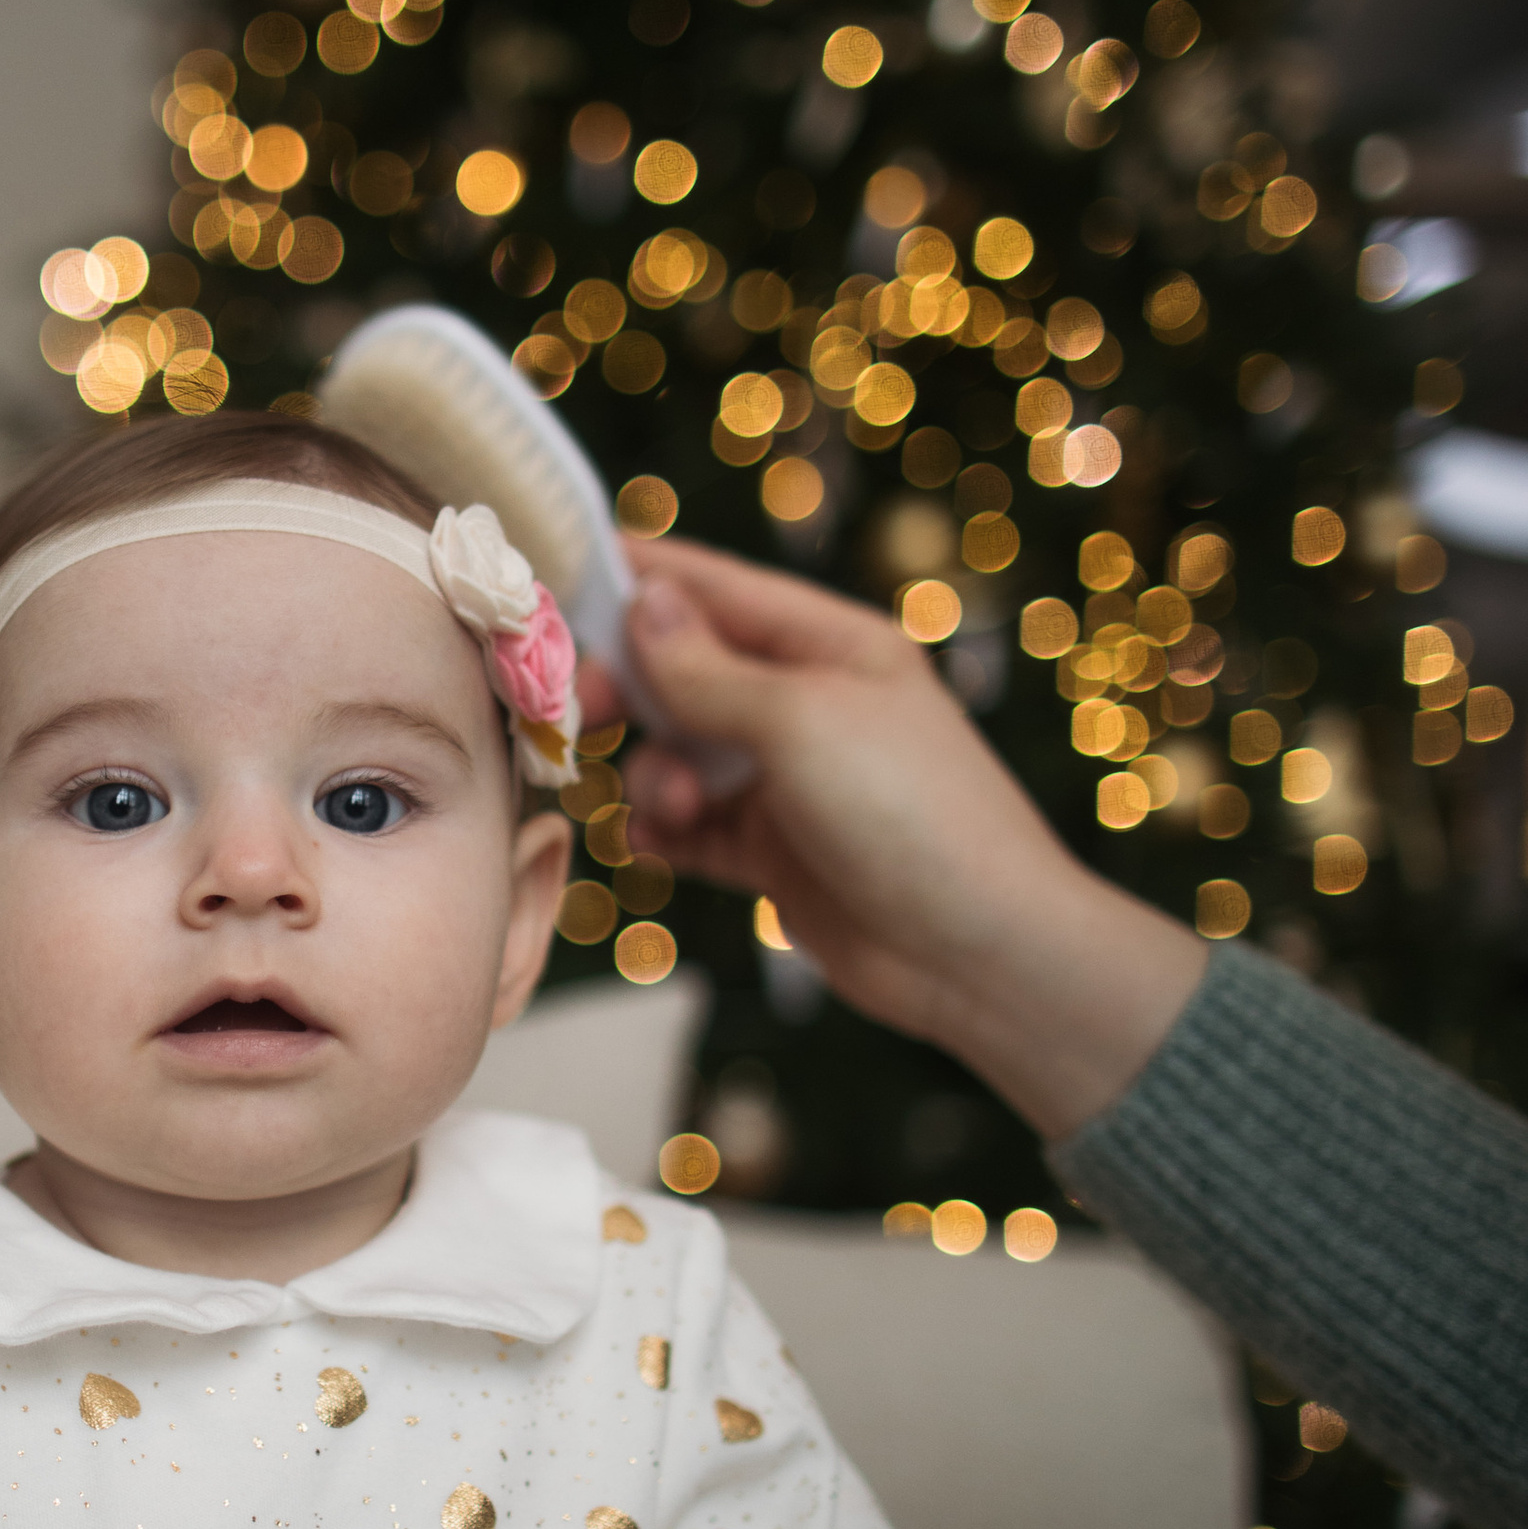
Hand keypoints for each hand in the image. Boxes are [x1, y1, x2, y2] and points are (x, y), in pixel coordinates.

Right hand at [593, 541, 1205, 1141]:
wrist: (976, 952)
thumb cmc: (910, 814)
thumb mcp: (799, 722)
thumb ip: (707, 668)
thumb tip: (643, 600)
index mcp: (829, 644)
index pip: (713, 586)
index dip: (634, 578)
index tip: (551, 576)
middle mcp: (805, 702)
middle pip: (681, 669)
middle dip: (627, 688)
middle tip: (580, 713)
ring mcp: (788, 778)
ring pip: (676, 751)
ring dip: (652, 774)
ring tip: (672, 811)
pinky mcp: (774, 850)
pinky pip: (689, 824)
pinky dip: (662, 830)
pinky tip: (655, 845)